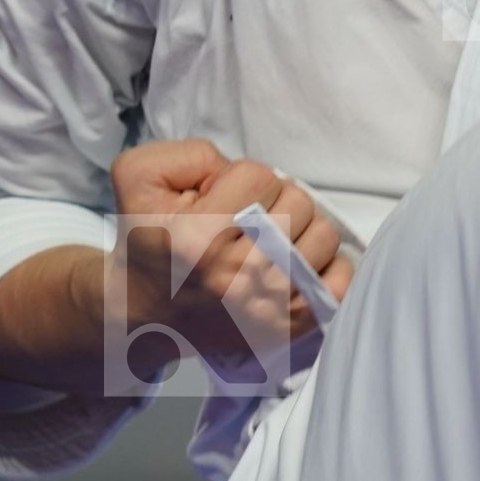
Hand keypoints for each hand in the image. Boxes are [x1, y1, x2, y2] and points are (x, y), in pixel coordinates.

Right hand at [101, 141, 352, 379]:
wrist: (145, 314)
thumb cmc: (150, 241)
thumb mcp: (139, 177)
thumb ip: (190, 155)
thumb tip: (246, 173)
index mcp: (197, 237)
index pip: (260, 175)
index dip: (242, 179)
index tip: (222, 199)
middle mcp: (235, 274)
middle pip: (299, 202)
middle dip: (274, 202)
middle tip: (246, 222)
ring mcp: (268, 304)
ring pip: (324, 235)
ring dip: (301, 232)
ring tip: (268, 244)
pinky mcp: (291, 325)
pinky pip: (340, 278)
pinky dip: (324, 266)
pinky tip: (291, 267)